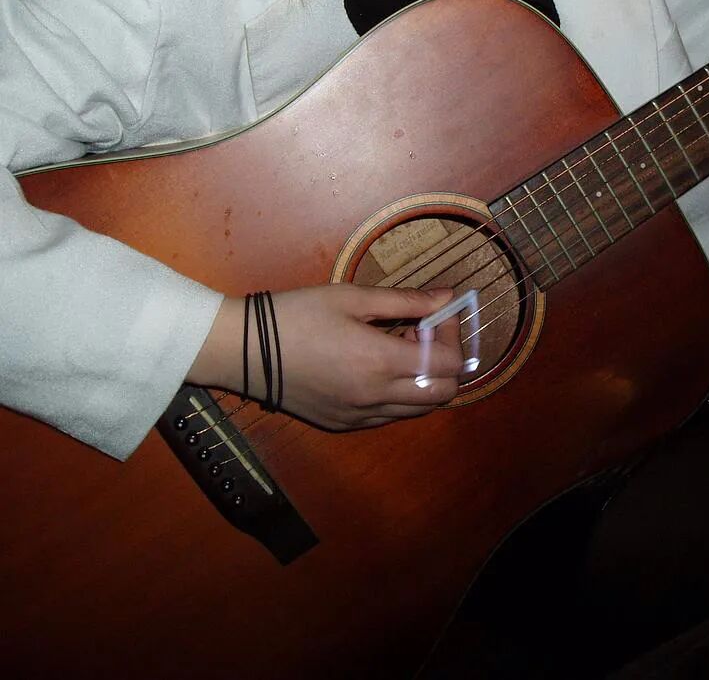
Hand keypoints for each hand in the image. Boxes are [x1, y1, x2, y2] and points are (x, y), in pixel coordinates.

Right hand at [187, 284, 464, 429]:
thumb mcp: (351, 298)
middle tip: (424, 335)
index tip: (437, 314)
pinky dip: (399, 395)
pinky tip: (378, 369)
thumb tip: (448, 297)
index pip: (448, 363)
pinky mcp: (344, 424)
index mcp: (380, 362)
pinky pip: (390, 416)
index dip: (452, 335)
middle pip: (443, 393)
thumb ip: (406, 301)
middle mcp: (376, 397)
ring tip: (400, 350)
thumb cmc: (296, 315)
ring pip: (419, 409)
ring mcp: (360, 416)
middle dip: (446, 362)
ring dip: (424, 380)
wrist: (243, 351)